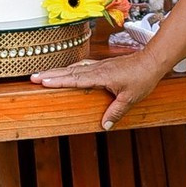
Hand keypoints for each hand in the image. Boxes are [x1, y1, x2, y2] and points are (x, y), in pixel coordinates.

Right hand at [30, 51, 164, 129]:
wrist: (152, 61)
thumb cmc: (142, 77)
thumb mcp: (130, 98)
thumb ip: (116, 111)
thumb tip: (105, 126)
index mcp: (101, 76)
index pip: (75, 79)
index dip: (58, 81)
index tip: (43, 81)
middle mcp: (98, 69)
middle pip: (70, 72)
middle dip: (50, 75)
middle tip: (33, 77)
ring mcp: (100, 66)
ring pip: (74, 68)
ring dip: (58, 71)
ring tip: (43, 75)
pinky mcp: (103, 65)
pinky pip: (82, 67)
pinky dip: (71, 69)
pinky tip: (67, 71)